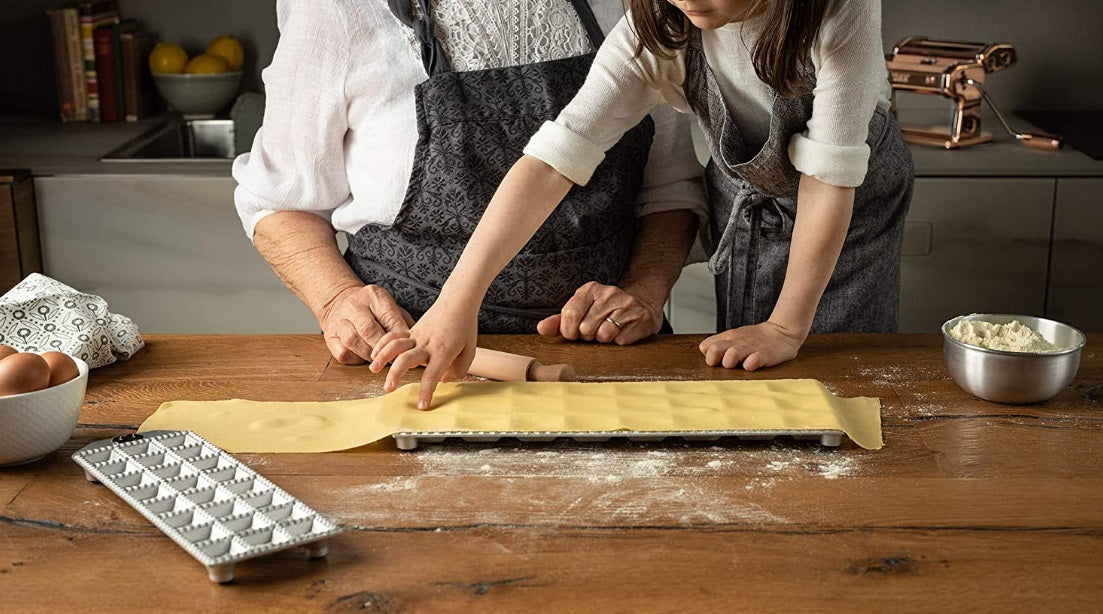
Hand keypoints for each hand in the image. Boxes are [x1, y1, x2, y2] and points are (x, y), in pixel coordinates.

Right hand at [318, 285, 413, 363]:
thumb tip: (419, 343)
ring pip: (353, 342)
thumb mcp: (390, 307)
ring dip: (370, 356)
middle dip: (383, 348)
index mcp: (374, 296)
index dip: (399, 336)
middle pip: (368, 329)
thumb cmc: (373, 309)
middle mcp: (354, 306)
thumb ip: (403, 322)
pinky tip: (365, 360)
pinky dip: (356, 360)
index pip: (389, 317)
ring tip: (382, 362)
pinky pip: (343, 353)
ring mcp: (339, 321)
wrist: (339, 301)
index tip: (409, 350)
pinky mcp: (330, 337)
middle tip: (395, 361)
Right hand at [369, 297, 478, 409]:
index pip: (432, 376)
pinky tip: (375, 354)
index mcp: (443, 352)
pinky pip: (394, 335)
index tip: (421, 406)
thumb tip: (443, 381)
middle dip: (396, 375)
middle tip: (388, 389)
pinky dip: (383, 343)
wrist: (458, 302)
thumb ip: (459, 370)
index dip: (426, 392)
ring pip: (396, 345)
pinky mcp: (412, 329)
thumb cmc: (465, 327)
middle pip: (407, 360)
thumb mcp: (470, 351)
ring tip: (373, 369)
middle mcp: (427, 344)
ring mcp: (418, 335)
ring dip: (383, 357)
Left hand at [537, 281, 663, 344]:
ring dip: (604, 339)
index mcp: (590, 289)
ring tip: (609, 330)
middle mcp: (609, 293)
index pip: (569, 314)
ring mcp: (627, 304)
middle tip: (596, 330)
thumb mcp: (581, 311)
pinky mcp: (642, 318)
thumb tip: (541, 329)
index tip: (575, 333)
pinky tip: (623, 332)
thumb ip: (559, 322)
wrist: (641, 304)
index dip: (569, 331)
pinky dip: (620, 341)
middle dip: (589, 336)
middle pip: (586, 328)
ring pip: (604, 335)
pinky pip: (621, 341)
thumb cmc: (605, 312)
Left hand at [699, 321, 805, 370]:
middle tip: (726, 365)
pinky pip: (751, 363)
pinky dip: (750, 366)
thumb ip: (720, 343)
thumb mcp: (736, 336)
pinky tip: (753, 365)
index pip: (705, 347)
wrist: (782, 331)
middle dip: (716, 361)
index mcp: (728, 337)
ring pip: (730, 356)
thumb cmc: (756, 338)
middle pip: (713, 351)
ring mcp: (750, 348)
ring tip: (741, 364)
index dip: (708, 356)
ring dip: (732, 363)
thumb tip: (704, 351)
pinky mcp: (764, 355)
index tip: (717, 361)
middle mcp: (736, 342)